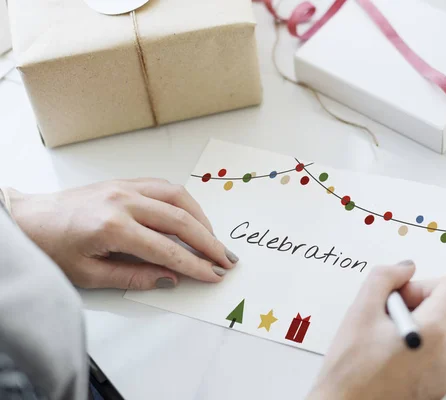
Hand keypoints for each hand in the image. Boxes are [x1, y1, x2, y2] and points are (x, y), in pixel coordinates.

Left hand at [6, 179, 238, 289]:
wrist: (28, 219)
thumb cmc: (52, 248)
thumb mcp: (89, 274)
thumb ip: (133, 276)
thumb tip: (169, 278)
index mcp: (113, 227)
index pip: (166, 250)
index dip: (194, 265)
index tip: (212, 275)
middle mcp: (123, 201)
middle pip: (180, 220)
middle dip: (208, 242)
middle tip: (225, 259)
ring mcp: (125, 187)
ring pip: (178, 197)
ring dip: (201, 218)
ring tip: (213, 240)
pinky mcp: (125, 181)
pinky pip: (164, 187)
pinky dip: (184, 202)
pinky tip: (192, 217)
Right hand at [308, 262, 445, 399]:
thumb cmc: (350, 371)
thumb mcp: (360, 311)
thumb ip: (384, 278)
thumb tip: (405, 269)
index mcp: (435, 331)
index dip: (424, 285)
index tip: (401, 298)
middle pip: (444, 309)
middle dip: (414, 307)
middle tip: (382, 321)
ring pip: (438, 332)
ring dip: (413, 328)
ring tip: (381, 343)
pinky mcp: (438, 388)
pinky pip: (434, 355)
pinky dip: (415, 350)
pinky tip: (387, 359)